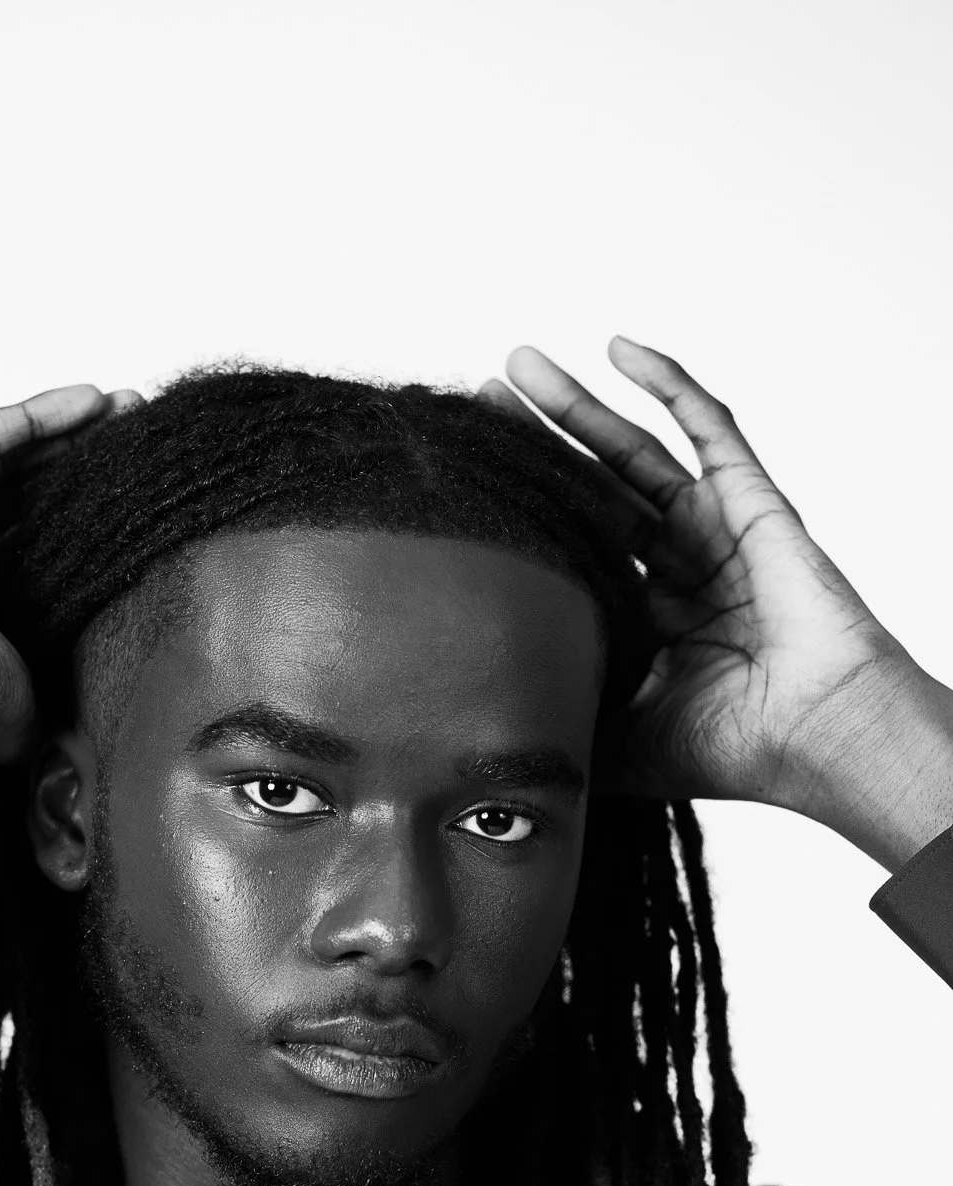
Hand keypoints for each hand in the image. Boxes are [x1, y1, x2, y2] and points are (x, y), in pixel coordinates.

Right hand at [0, 383, 141, 767]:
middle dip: (85, 470)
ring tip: (129, 413)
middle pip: (28, 496)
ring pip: (12, 458)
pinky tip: (92, 402)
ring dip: (70, 435)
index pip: (36, 552)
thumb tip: (95, 745)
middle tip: (143, 448)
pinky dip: (41, 415)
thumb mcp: (23, 709)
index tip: (139, 512)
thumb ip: (58, 713)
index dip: (86, 530)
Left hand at [480, 339, 914, 812]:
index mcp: (643, 623)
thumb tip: (472, 739)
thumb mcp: (613, 740)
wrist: (810, 733)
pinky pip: (709, 427)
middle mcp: (675, 571)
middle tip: (478, 402)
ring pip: (630, 452)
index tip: (463, 487)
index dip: (522, 517)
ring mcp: (712, 531)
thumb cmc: (729, 749)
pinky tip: (618, 348)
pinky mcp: (750, 500)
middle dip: (534, 445)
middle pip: (589, 491)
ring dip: (576, 406)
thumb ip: (557, 720)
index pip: (570, 552)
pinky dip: (668, 384)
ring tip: (516, 363)